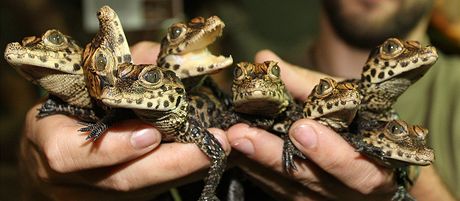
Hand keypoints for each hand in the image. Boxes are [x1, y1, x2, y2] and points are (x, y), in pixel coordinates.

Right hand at [19, 41, 230, 200]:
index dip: (113, 147)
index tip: (152, 135)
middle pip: (122, 181)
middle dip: (172, 164)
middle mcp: (70, 179)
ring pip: (144, 190)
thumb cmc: (70, 107)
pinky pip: (155, 190)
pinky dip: (185, 173)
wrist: (59, 144)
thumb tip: (158, 60)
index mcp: (51, 140)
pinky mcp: (121, 200)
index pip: (70, 154)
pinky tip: (210, 158)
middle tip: (214, 144)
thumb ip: (121, 68)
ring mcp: (96, 194)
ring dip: (187, 170)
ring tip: (222, 150)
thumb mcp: (84, 82)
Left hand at [227, 50, 396, 199]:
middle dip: (275, 157)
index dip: (331, 153)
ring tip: (230, 138)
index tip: (300, 127)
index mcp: (377, 168)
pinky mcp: (301, 200)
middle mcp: (350, 193)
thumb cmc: (361, 123)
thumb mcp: (344, 101)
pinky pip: (274, 189)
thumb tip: (264, 59)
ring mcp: (323, 200)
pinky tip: (233, 151)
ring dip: (255, 163)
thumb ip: (307, 84)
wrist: (369, 157)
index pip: (360, 170)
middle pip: (313, 182)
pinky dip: (253, 169)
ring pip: (288, 188)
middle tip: (243, 134)